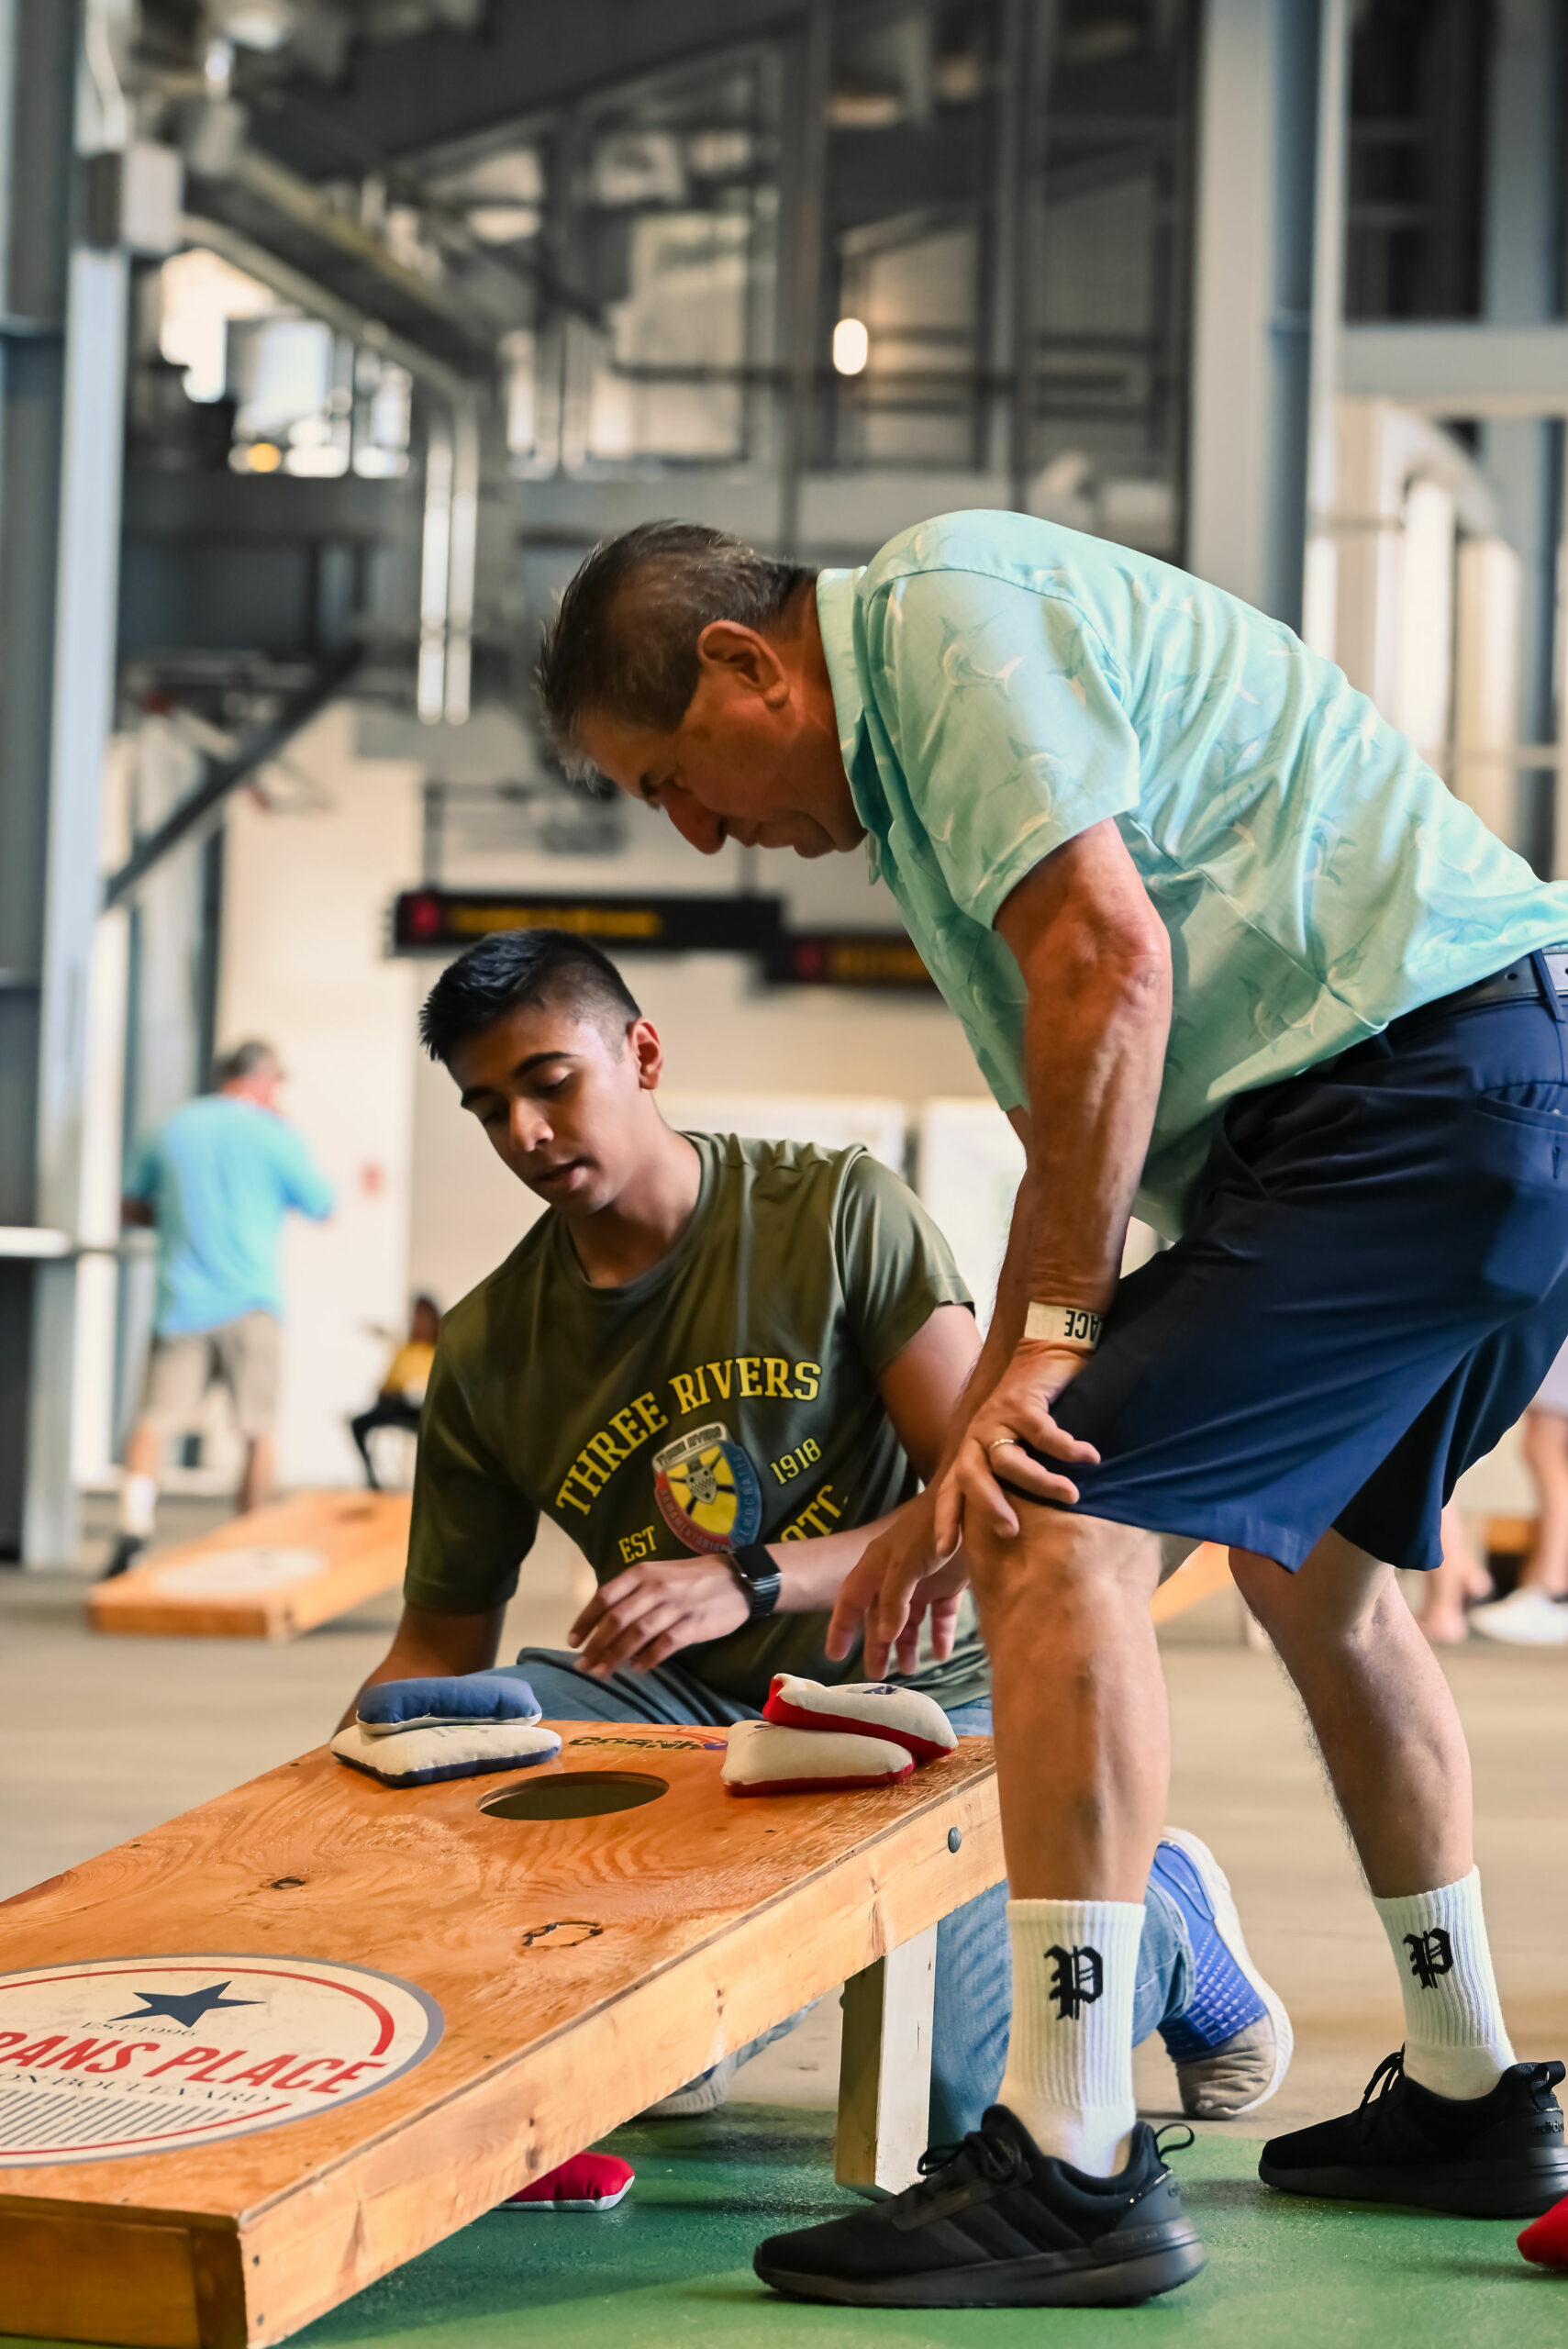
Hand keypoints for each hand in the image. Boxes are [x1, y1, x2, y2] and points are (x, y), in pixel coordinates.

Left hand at [568, 1558, 749, 1677]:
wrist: (740, 1578)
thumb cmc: (693, 1578)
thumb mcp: (660, 1574)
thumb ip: (635, 1594)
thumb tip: (607, 1625)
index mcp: (643, 1573)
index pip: (605, 1596)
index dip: (586, 1620)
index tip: (573, 1641)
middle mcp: (656, 1587)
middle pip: (616, 1619)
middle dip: (596, 1645)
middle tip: (583, 1665)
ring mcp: (675, 1606)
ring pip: (636, 1634)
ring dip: (615, 1656)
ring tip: (602, 1672)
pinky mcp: (693, 1625)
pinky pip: (664, 1645)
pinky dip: (647, 1659)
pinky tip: (636, 1669)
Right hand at [826, 1490, 970, 1679]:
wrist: (975, 1503)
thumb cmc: (933, 1527)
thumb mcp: (907, 1560)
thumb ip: (895, 1597)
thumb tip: (885, 1636)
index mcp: (878, 1565)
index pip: (851, 1600)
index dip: (841, 1627)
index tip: (834, 1656)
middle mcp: (896, 1575)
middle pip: (881, 1616)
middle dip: (878, 1645)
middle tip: (878, 1675)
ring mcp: (924, 1579)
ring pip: (910, 1619)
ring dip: (908, 1644)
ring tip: (909, 1670)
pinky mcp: (950, 1583)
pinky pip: (940, 1614)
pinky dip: (940, 1633)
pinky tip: (943, 1653)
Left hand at [936, 1340, 1100, 1550]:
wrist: (1045, 1353)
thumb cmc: (1034, 1411)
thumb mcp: (1016, 1447)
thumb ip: (1011, 1478)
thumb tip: (1023, 1526)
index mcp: (973, 1451)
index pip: (951, 1490)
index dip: (945, 1519)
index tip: (943, 1551)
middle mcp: (978, 1436)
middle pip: (971, 1478)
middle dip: (988, 1507)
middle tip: (1010, 1531)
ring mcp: (997, 1418)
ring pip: (1009, 1461)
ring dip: (1041, 1482)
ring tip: (1072, 1496)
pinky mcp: (1021, 1402)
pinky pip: (1044, 1435)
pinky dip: (1069, 1450)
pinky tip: (1091, 1457)